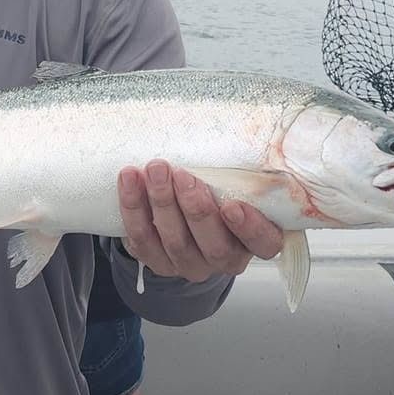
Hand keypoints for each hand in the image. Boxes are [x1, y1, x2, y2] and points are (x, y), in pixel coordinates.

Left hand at [117, 160, 282, 283]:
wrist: (181, 211)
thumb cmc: (217, 188)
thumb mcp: (235, 180)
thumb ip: (240, 169)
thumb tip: (237, 130)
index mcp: (253, 240)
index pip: (263, 243)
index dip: (250, 228)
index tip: (233, 206)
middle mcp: (224, 258)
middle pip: (213, 245)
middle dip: (195, 209)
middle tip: (182, 175)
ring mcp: (190, 264)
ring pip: (175, 242)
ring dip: (162, 203)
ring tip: (155, 169)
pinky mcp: (157, 261)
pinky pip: (142, 240)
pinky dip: (133, 209)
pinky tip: (129, 180)